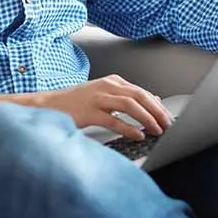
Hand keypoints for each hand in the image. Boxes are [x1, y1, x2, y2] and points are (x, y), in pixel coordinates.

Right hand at [0, 74, 173, 140]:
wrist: (49, 105)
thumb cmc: (76, 104)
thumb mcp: (103, 96)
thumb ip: (124, 99)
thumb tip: (151, 103)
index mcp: (112, 81)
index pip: (142, 91)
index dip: (157, 105)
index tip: (168, 117)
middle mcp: (107, 86)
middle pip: (140, 96)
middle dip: (157, 111)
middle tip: (168, 125)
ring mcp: (98, 97)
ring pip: (130, 105)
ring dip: (147, 118)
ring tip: (157, 130)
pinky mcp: (89, 111)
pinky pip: (114, 120)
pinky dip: (129, 128)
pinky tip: (138, 136)